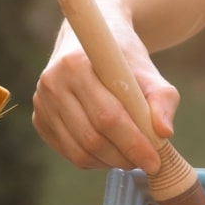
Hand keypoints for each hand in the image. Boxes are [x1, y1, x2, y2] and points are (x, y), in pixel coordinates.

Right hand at [31, 16, 180, 173]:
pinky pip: (68, 152)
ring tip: (131, 158)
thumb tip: (165, 133)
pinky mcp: (39, 118)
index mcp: (76, 65)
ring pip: (78, 151)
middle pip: (91, 137)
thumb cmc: (124, 59)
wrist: (93, 41)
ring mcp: (41, 102)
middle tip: (146, 163)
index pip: (107, 116)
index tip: (156, 161)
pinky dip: (93, 160)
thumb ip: (163, 100)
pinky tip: (111, 153)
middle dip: (123, 157)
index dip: (133, 143)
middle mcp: (52, 83)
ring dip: (109, 163)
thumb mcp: (150, 73)